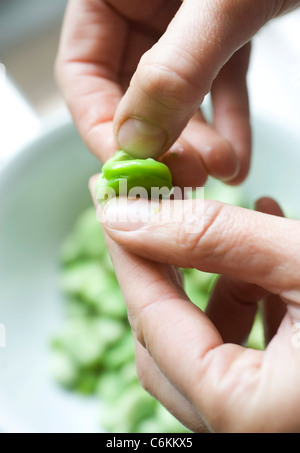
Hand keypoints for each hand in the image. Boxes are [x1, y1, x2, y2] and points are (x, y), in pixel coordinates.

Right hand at [56, 0, 299, 186]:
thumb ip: (175, 69)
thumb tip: (138, 140)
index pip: (82, 70)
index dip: (102, 125)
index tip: (130, 166)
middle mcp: (140, 2)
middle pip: (129, 92)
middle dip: (159, 141)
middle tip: (185, 175)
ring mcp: (180, 19)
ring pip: (175, 97)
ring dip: (196, 141)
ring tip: (219, 170)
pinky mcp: (221, 30)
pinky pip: (217, 86)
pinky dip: (227, 122)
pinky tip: (236, 157)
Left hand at [93, 191, 299, 432]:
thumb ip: (215, 237)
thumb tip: (129, 217)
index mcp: (245, 412)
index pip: (153, 323)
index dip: (129, 255)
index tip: (110, 205)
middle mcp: (245, 432)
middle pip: (163, 345)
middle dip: (159, 273)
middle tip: (153, 216)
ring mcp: (259, 422)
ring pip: (200, 351)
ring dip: (212, 288)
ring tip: (238, 235)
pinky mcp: (277, 406)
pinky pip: (237, 357)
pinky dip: (242, 308)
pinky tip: (264, 270)